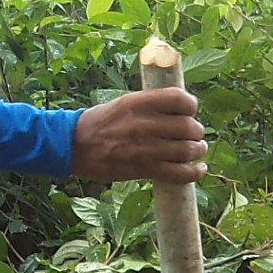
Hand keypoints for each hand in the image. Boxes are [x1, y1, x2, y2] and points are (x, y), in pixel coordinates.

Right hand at [70, 87, 205, 183]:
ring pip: (188, 150)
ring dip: (198, 150)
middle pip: (188, 126)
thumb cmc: (101, 122)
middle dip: (196, 131)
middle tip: (194, 134)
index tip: (189, 111)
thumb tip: (181, 109)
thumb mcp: (124, 102)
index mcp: (139, 102)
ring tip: (196, 150)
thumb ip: (151, 104)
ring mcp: (146, 148)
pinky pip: (180, 173)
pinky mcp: (144, 169)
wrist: (74, 146)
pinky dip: (195, 172)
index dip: (191, 105)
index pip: (180, 99)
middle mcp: (145, 124)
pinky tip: (199, 168)